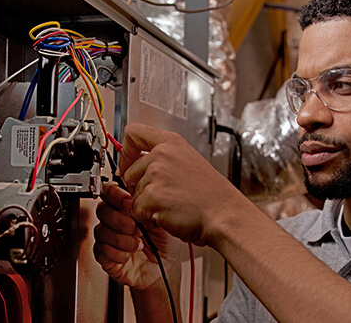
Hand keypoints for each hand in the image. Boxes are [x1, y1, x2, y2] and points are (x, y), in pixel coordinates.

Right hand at [93, 182, 178, 289]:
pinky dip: (118, 253)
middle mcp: (115, 221)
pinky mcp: (104, 256)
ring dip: (122, 239)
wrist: (165, 269)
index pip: (109, 192)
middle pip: (102, 209)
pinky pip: (102, 249)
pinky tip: (129, 255)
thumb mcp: (161, 220)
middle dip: (121, 220)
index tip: (127, 201)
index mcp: (126, 208)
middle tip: (137, 228)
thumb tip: (138, 196)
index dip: (114, 194)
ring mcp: (108, 238)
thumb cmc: (163, 245)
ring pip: (102, 230)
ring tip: (138, 244)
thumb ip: (148, 205)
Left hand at [119, 123, 248, 245]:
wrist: (224, 214)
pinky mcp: (153, 196)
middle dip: (138, 188)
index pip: (133, 132)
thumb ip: (164, 160)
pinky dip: (149, 218)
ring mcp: (156, 175)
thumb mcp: (190, 163)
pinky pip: (137, 210)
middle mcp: (162, 155)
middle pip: (129, 171)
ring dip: (147, 205)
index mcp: (172, 143)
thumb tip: (137, 166)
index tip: (128, 164)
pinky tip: (168, 215)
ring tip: (171, 206)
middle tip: (160, 197)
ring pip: (134, 194)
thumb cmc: (211, 195)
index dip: (126, 151)